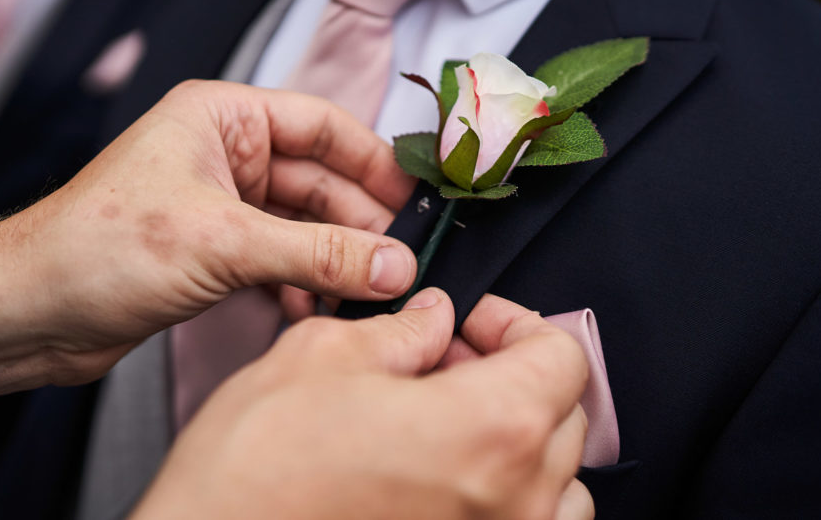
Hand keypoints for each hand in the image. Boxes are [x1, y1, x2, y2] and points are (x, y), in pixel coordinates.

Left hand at [0, 81, 416, 411]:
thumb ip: (317, 252)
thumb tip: (393, 263)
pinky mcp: (212, 252)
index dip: (372, 161)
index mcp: (220, 118)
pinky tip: (314, 309)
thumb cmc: (97, 248)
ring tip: (364, 293)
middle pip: (318, 181)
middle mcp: (222, 154)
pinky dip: (301, 284)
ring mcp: (219, 205)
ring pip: (301, 225)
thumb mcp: (223, 243)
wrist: (28, 312)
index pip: (321, 124)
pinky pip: (278, 260)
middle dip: (356, 224)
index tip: (415, 199)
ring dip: (332, 260)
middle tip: (397, 263)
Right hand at [134, 290, 593, 519]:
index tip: (467, 322)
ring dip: (523, 442)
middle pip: (565, 416)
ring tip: (454, 424)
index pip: (562, 357)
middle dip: (511, 373)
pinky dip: (515, 498)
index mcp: (489, 429)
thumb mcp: (321, 359)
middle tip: (444, 361)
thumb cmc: (254, 471)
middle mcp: (514, 501)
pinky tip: (453, 481)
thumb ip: (399, 331)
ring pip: (561, 485)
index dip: (514, 323)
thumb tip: (433, 319)